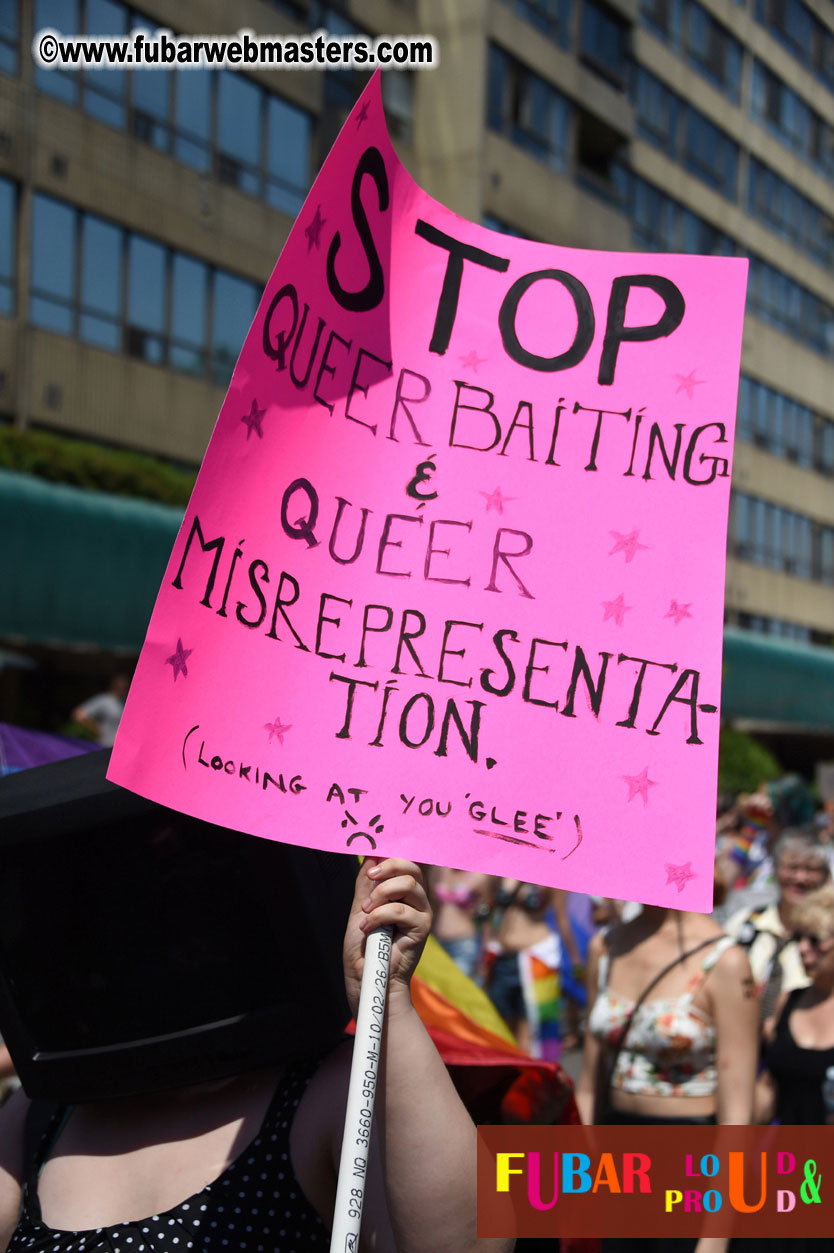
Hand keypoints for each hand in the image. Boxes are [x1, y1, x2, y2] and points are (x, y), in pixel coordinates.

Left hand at [343, 858, 430, 1016]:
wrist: (366, 978)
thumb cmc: (363, 947)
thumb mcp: (360, 908)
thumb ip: (366, 884)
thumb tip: (370, 855)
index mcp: (404, 892)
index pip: (406, 862)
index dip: (392, 854)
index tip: (372, 856)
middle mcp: (417, 899)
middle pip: (412, 866)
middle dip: (388, 867)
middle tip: (370, 878)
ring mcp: (422, 913)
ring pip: (408, 884)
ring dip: (380, 894)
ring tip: (366, 911)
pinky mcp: (422, 929)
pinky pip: (401, 910)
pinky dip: (379, 916)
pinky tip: (368, 928)